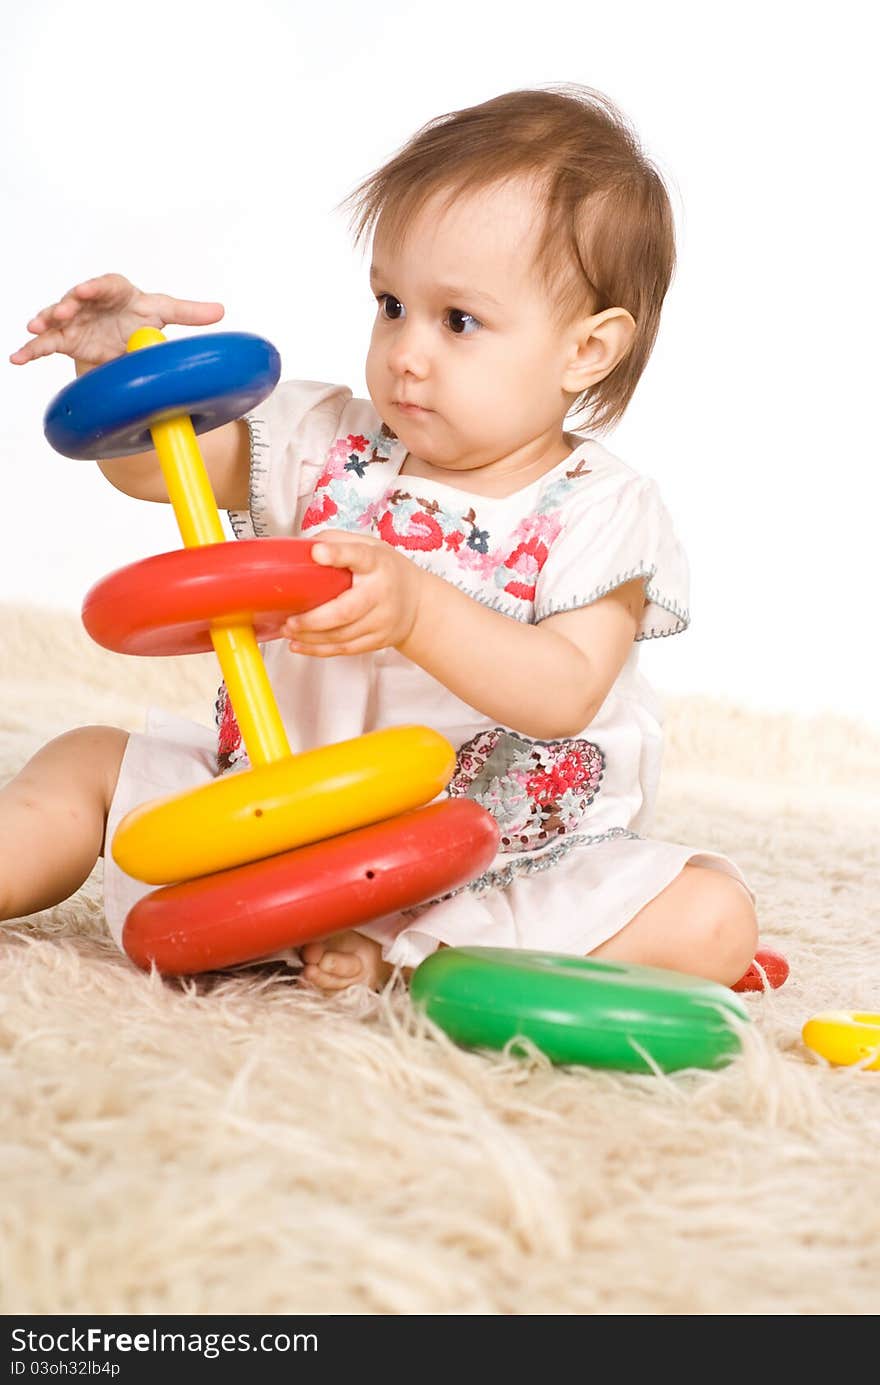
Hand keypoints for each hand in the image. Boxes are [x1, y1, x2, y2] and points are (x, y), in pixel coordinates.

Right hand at [9, 272, 224, 367]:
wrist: (124, 340)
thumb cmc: (142, 318)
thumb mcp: (164, 314)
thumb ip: (189, 313)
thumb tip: (221, 311)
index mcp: (115, 290)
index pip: (105, 285)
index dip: (96, 287)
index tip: (88, 290)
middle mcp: (90, 302)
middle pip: (75, 300)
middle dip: (66, 304)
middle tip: (62, 310)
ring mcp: (74, 320)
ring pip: (55, 319)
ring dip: (44, 322)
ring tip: (33, 327)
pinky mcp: (64, 339)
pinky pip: (44, 344)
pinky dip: (30, 350)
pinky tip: (16, 359)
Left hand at [282, 531, 422, 656]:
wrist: (419, 605)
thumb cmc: (389, 573)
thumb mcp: (371, 547)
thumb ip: (339, 542)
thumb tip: (303, 546)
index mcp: (377, 563)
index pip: (358, 556)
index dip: (337, 554)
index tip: (317, 552)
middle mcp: (380, 592)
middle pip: (346, 610)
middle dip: (313, 619)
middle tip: (291, 620)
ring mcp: (380, 620)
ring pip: (342, 635)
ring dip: (310, 636)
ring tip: (288, 631)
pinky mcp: (377, 640)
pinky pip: (345, 649)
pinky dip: (319, 650)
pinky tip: (301, 645)